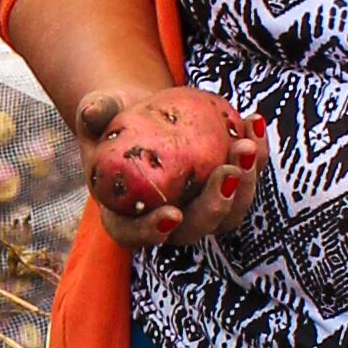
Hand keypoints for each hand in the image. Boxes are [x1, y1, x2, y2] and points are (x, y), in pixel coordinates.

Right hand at [73, 82, 268, 248]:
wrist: (142, 111)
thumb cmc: (112, 121)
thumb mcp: (98, 113)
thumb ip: (93, 114)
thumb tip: (95, 112)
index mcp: (124, 214)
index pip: (133, 235)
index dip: (152, 232)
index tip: (172, 214)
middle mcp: (165, 219)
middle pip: (194, 228)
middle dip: (216, 204)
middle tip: (227, 171)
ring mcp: (199, 207)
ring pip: (229, 213)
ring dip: (244, 183)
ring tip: (246, 144)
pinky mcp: (224, 187)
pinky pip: (244, 179)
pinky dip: (255, 155)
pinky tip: (251, 122)